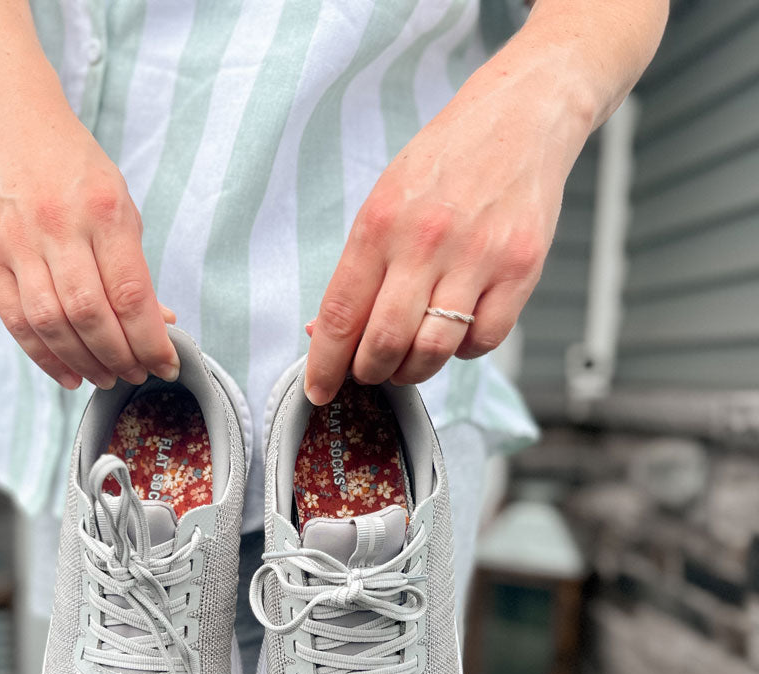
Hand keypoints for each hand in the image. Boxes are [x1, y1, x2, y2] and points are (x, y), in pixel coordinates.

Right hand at [0, 95, 178, 389]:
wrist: (8, 122)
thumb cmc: (73, 168)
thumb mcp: (120, 205)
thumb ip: (136, 268)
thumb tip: (159, 324)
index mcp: (102, 210)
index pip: (131, 294)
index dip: (151, 341)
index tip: (167, 364)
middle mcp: (57, 227)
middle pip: (91, 316)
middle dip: (120, 357)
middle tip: (137, 374)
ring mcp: (17, 244)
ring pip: (53, 325)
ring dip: (85, 363)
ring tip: (107, 377)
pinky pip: (17, 321)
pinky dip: (45, 356)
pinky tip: (69, 374)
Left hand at [304, 59, 591, 404]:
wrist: (521, 115)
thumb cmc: (445, 163)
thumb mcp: (384, 201)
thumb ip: (358, 269)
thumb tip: (323, 331)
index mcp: (379, 225)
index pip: (340, 314)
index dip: (325, 364)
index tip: (319, 390)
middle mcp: (425, 241)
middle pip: (384, 343)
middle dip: (369, 373)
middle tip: (371, 371)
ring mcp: (478, 257)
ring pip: (433, 351)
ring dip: (414, 371)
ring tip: (409, 359)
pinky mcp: (521, 268)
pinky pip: (483, 341)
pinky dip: (464, 352)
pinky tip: (456, 331)